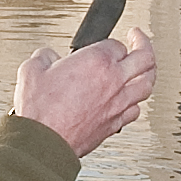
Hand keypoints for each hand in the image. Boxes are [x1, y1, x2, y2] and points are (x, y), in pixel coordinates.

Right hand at [13, 25, 154, 159]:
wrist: (44, 142)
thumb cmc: (41, 111)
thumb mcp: (32, 70)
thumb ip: (45, 57)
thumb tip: (48, 56)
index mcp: (97, 61)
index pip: (116, 44)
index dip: (109, 42)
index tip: (105, 44)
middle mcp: (114, 81)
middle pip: (145, 58)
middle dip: (144, 44)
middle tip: (139, 38)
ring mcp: (118, 104)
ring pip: (147, 84)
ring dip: (148, 73)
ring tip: (145, 68)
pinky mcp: (115, 124)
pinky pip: (136, 110)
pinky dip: (136, 102)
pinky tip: (131, 101)